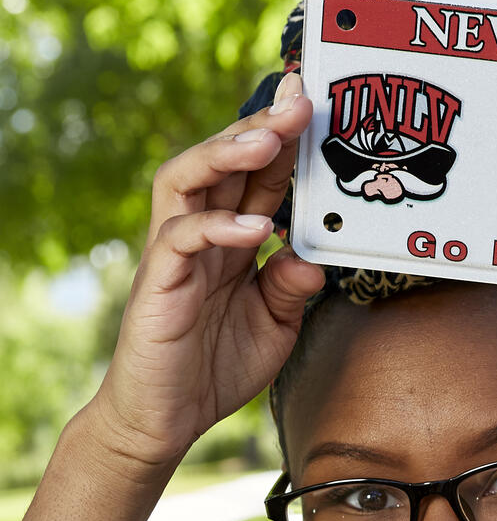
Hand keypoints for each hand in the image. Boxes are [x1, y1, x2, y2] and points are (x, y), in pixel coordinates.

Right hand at [92, 72, 325, 467]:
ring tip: (268, 139)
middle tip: (298, 100)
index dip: (286, 140)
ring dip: (228, 154)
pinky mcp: (157, 283)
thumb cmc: (216, 366)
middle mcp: (203, 236)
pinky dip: (217, 228)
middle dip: (262, 126)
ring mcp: (175, 255)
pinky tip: (254, 229)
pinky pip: (179, 239)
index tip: (315, 104)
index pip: (259, 177)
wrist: (167, 420)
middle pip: (224, 162)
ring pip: (188, 181)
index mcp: (233, 240)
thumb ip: (292, 286)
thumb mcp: (276, 325)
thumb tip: (314, 257)